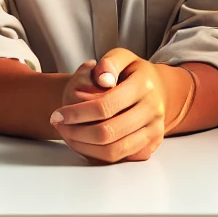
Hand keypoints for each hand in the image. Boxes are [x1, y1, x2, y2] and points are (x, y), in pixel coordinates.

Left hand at [50, 48, 179, 163]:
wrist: (160, 91)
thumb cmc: (134, 74)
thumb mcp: (122, 58)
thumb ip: (109, 63)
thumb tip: (103, 80)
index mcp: (144, 85)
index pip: (105, 106)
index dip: (76, 113)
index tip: (57, 114)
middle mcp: (153, 109)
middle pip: (107, 132)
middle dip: (75, 133)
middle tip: (60, 126)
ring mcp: (154, 130)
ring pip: (113, 151)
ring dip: (83, 147)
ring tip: (69, 135)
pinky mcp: (152, 145)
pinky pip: (120, 158)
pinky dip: (97, 155)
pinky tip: (85, 142)